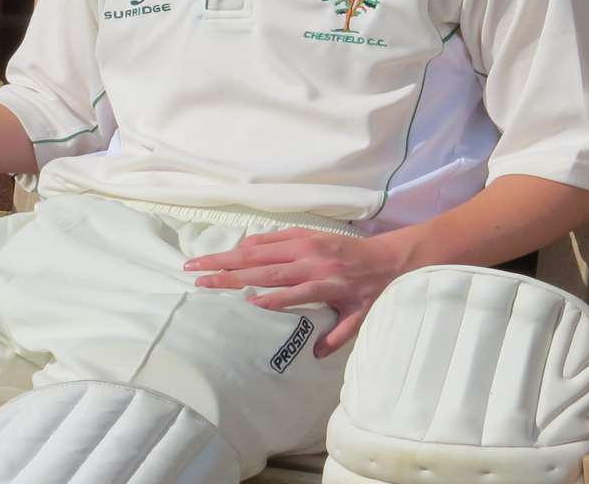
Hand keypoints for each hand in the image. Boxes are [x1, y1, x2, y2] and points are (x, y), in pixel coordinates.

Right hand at [185, 228, 414, 356]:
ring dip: (228, 256)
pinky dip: (250, 244)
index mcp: (326, 285)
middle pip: (264, 268)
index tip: (240, 305)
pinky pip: (272, 237)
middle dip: (228, 274)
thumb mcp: (361, 319)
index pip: (289, 292)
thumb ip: (338, 336)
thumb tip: (315, 355)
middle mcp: (312, 261)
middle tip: (197, 279)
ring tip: (200, 262)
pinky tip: (230, 252)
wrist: (391, 257)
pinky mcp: (306, 233)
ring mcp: (307, 244)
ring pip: (260, 249)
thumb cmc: (373, 291)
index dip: (266, 298)